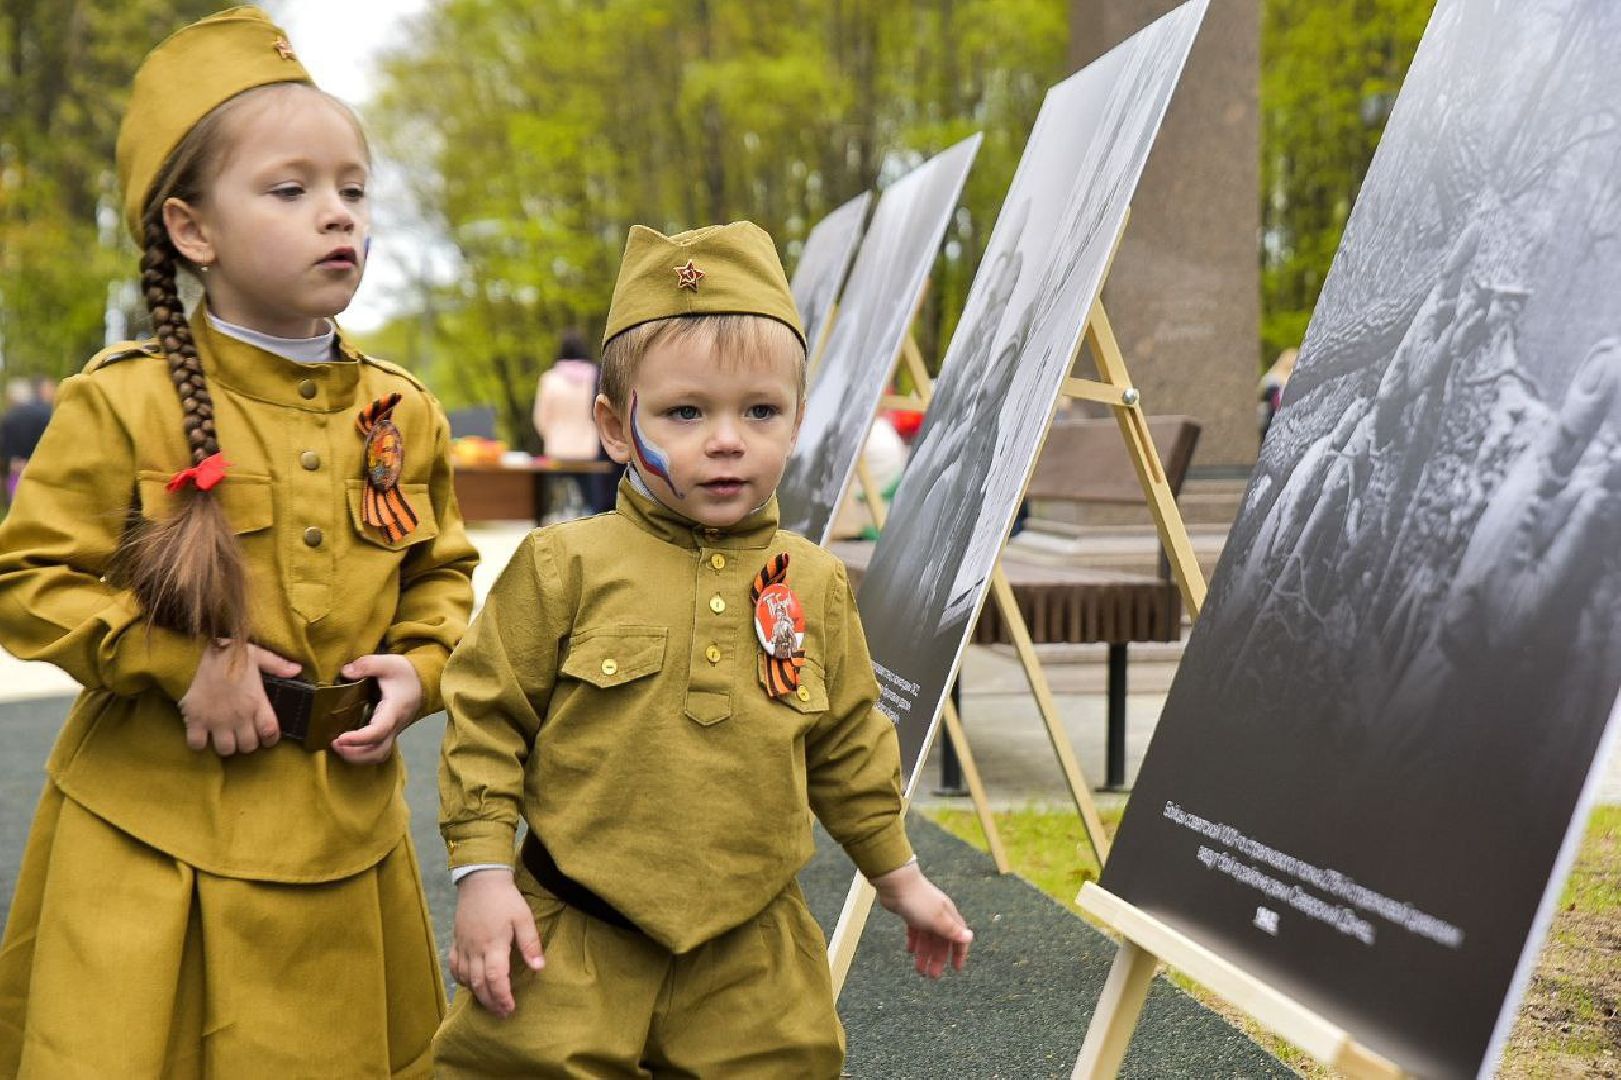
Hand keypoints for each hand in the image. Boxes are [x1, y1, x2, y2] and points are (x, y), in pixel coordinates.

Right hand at [179, 643, 300, 756]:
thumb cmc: (232, 654)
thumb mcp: (259, 655)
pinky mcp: (195, 719)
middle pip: (248, 746)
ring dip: (226, 746)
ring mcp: (216, 719)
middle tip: (242, 735)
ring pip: (226, 750)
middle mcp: (239, 715)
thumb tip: (297, 670)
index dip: (270, 739)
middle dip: (247, 744)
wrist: (202, 648)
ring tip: (224, 736)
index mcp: (256, 702)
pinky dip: (199, 744)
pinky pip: (197, 744)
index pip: (270, 732)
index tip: (266, 737)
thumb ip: (278, 665)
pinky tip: (202, 734)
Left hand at [329, 654, 420, 764]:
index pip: (378, 731)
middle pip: (378, 751)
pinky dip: (361, 755)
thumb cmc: (404, 674)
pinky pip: (376, 752)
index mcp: (394, 710)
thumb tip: (346, 672)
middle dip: (354, 753)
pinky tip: (347, 747)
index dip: (359, 738)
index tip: (340, 738)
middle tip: (334, 743)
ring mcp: (392, 732)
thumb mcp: (388, 663)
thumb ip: (367, 665)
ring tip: (338, 747)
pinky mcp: (387, 734)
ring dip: (357, 757)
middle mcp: (395, 726)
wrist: (422, 682)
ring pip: (378, 755)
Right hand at [449, 870, 544, 1016]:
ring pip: (465, 978)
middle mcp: (475, 949)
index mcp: (493, 944)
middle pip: (479, 984)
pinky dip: (460, 979)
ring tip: (489, 1003)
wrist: (481, 880)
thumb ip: (530, 943)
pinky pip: (454, 966)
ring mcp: (463, 946)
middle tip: (502, 1013)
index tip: (510, 1008)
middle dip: (490, 1002)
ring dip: (476, 994)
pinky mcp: (456, 940)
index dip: (502, 997)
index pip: (495, 979)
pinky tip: (470, 984)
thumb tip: (539, 968)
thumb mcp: (523, 918)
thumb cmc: (505, 899)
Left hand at [872, 861, 971, 977]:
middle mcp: (938, 915)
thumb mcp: (937, 919)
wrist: (896, 883)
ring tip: (919, 970)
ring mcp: (924, 914)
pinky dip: (914, 942)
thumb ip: (952, 930)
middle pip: (941, 941)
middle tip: (932, 976)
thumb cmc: (919, 901)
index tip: (956, 969)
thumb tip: (970, 937)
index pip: (958, 937)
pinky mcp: (910, 912)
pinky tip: (910, 952)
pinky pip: (915, 931)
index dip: (959, 953)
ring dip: (924, 954)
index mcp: (948, 916)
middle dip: (938, 959)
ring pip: (927, 938)